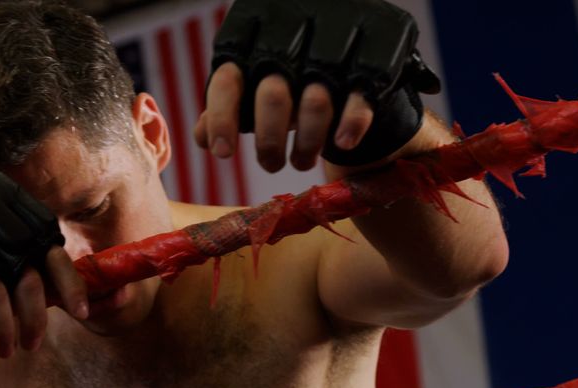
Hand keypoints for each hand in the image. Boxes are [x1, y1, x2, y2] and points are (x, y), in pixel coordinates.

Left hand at [194, 0, 440, 170]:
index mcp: (255, 34)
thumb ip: (230, 104)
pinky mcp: (375, 55)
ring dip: (307, 144)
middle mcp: (294, 32)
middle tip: (270, 165)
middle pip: (272, 95)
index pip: (229, 79)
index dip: (222, 118)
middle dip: (269, 142)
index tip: (221, 153)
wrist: (357, 49)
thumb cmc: (293, 74)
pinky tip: (341, 144)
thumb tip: (202, 136)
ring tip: (301, 162)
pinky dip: (349, 126)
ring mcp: (338, 41)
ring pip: (315, 102)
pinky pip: (359, 99)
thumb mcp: (256, 82)